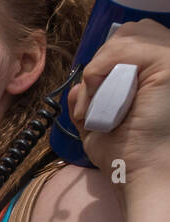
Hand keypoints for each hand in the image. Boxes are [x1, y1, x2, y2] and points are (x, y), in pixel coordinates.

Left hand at [69, 19, 169, 186]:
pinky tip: (96, 102)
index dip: (104, 63)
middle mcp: (168, 60)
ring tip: (93, 107)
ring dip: (96, 72)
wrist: (140, 171)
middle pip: (127, 34)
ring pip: (123, 39)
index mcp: (158, 70)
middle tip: (90, 104)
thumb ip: (89, 98)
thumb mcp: (98, 120)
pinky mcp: (167, 64)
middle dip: (99, 64)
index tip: (93, 100)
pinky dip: (97, 74)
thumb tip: (78, 86)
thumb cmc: (125, 153)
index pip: (130, 41)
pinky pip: (121, 51)